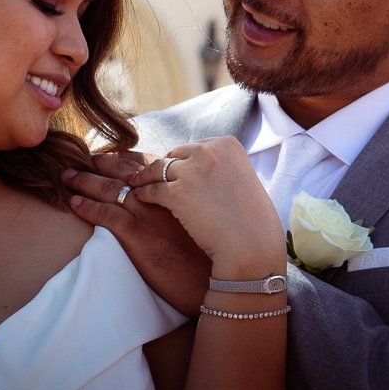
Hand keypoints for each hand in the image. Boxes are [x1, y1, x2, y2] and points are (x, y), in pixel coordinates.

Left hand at [63, 150, 210, 313]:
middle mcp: (161, 197)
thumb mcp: (198, 223)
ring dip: (85, 180)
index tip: (109, 153)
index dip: (124, 157)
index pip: (147, 164)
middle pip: (124, 171)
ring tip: (68, 175)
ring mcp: (148, 215)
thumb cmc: (207, 256)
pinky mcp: (138, 235)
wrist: (212, 280)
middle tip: (81, 158)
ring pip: (110, 188)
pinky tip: (74, 203)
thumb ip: (183, 208)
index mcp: (177, 191)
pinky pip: (106, 214)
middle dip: (100, 162)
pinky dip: (88, 207)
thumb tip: (169, 206)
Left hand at [126, 139, 286, 276]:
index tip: (177, 170)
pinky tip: (138, 197)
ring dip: (145, 176)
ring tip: (135, 182)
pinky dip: (143, 193)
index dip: (185, 161)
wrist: (252, 244)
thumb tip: (202, 172)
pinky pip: (152, 189)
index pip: (196, 147)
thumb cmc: (252, 220)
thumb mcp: (243, 180)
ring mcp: (192, 172)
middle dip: (165, 167)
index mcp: (227, 145)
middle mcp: (209, 152)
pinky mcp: (177, 194)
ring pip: (158, 169)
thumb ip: (223, 170)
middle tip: (152, 176)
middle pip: (175, 155)